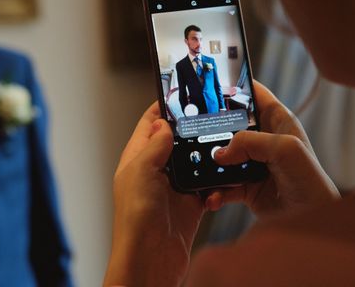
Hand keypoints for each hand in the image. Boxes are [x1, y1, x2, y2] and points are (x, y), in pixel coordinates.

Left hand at [103, 103, 204, 286]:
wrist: (149, 261)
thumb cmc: (134, 220)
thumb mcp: (140, 172)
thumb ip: (153, 145)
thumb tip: (163, 123)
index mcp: (137, 159)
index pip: (149, 124)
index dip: (163, 108)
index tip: (181, 93)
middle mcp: (155, 171)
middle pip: (175, 141)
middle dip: (191, 130)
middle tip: (210, 118)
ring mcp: (173, 189)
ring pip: (194, 162)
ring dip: (206, 159)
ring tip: (219, 151)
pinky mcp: (190, 206)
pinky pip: (206, 187)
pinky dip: (215, 186)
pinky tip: (217, 187)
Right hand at [205, 81, 339, 217]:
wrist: (310, 222)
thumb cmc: (310, 183)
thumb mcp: (285, 150)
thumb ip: (251, 142)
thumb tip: (220, 152)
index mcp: (278, 121)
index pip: (254, 94)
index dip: (234, 86)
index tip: (210, 84)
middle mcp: (263, 140)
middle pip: (230, 123)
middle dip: (211, 126)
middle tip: (192, 127)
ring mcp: (252, 163)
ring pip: (221, 154)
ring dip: (208, 162)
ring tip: (198, 167)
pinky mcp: (245, 186)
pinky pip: (221, 184)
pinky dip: (213, 190)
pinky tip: (211, 196)